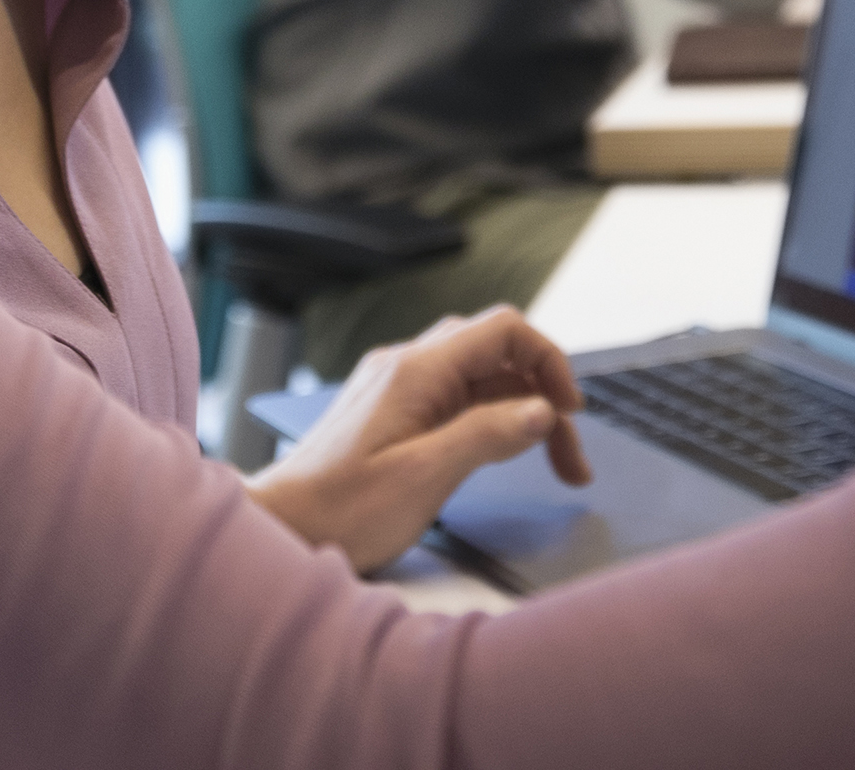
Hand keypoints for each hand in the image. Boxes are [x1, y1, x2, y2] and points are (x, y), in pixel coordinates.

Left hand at [244, 307, 589, 574]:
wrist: (283, 525)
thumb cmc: (343, 508)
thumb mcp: (425, 476)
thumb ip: (486, 435)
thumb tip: (541, 410)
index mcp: (416, 371)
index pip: (502, 330)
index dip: (548, 361)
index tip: (571, 411)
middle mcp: (407, 366)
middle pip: (496, 354)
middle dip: (542, 395)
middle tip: (569, 461)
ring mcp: (398, 387)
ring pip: (479, 379)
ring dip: (521, 412)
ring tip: (553, 467)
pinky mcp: (393, 412)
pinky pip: (456, 399)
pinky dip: (491, 420)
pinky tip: (503, 454)